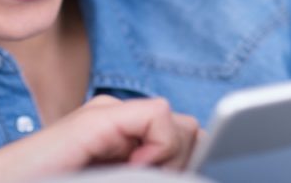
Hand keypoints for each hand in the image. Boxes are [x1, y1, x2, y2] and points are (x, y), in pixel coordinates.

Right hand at [0, 96, 200, 179]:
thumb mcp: (108, 181)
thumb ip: (145, 170)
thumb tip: (190, 171)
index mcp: (121, 138)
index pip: (184, 138)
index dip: (185, 164)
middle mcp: (117, 119)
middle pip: (189, 129)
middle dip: (180, 163)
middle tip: (140, 181)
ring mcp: (107, 113)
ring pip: (180, 123)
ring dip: (168, 159)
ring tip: (129, 178)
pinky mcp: (100, 116)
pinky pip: (160, 115)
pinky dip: (157, 148)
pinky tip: (127, 170)